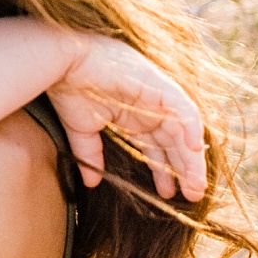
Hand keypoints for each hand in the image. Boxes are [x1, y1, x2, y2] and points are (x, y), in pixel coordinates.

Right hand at [47, 36, 206, 201]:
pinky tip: (195, 150)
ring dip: (192, 157)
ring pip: (185, 130)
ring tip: (195, 184)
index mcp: (134, 118)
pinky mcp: (159, 85)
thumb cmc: (70, 90)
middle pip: (176, 143)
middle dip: (185, 170)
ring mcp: (157, 96)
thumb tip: (91, 182)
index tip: (168, 194)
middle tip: (192, 195)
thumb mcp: (82, 131)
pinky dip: (192, 128)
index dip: (165, 171)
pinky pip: (184, 109)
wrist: (62, 62)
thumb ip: (91, 154)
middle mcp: (150, 108)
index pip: (159, 148)